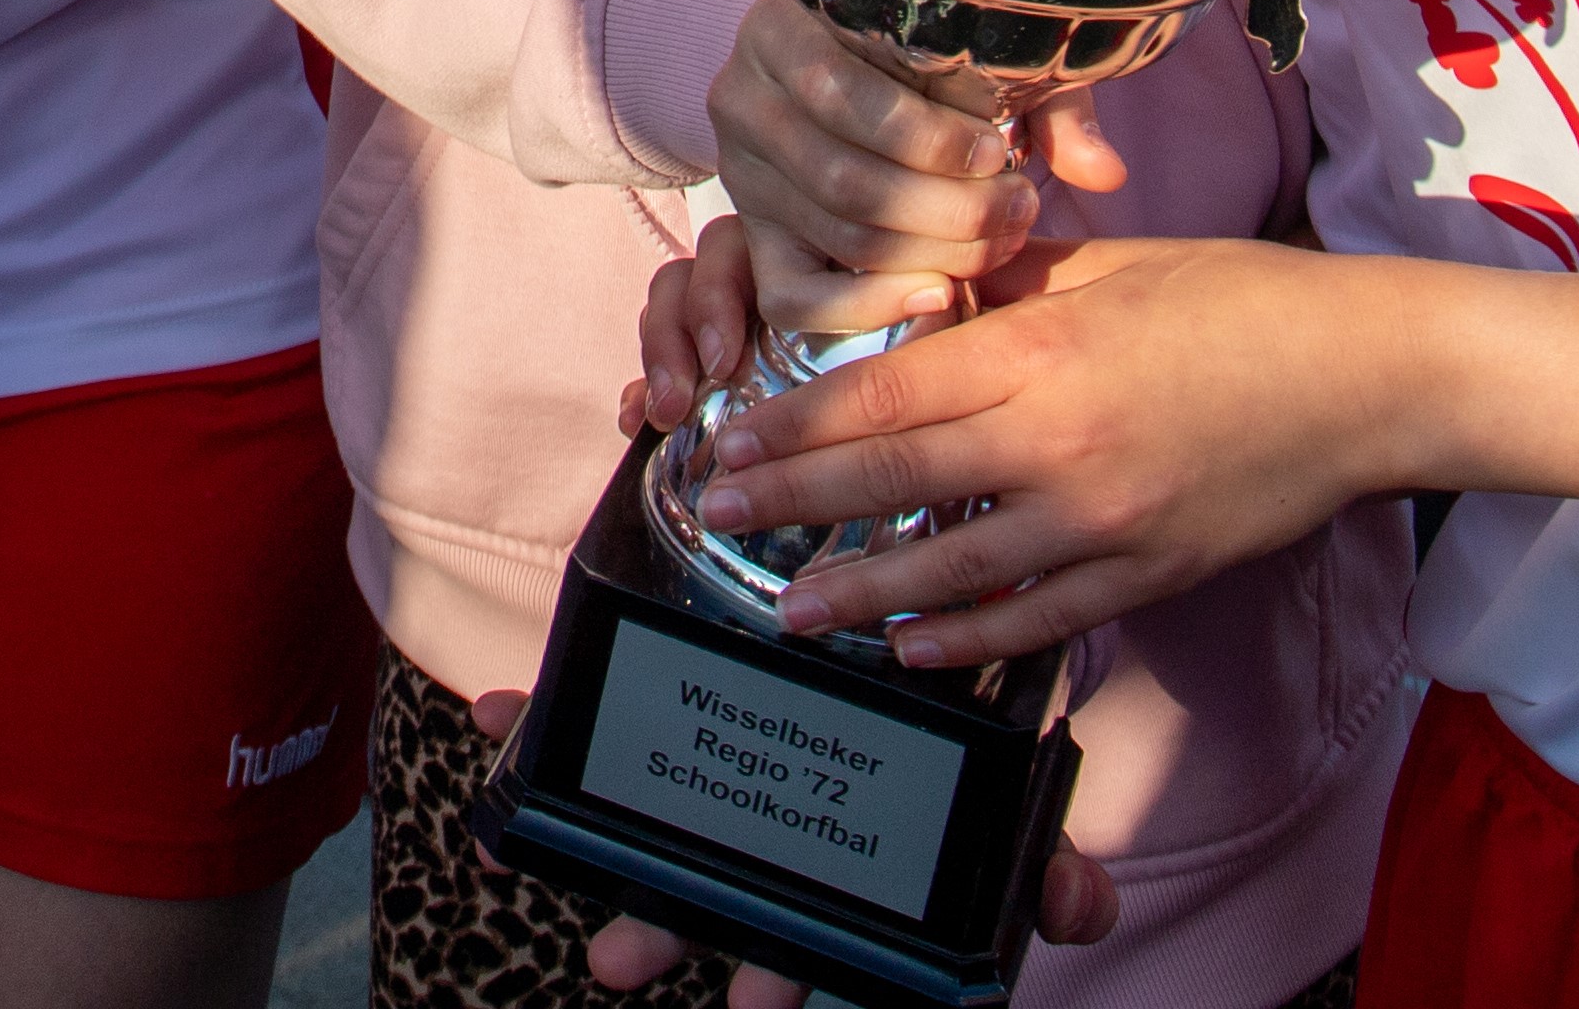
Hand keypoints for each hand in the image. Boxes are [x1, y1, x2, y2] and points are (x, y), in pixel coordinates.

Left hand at [453, 688, 1112, 999]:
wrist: (895, 610)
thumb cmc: (947, 736)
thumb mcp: (1000, 796)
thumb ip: (1036, 857)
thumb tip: (1081, 910)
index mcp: (826, 872)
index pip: (801, 941)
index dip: (778, 975)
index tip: (759, 1008)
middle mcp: (749, 839)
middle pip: (701, 901)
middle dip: (659, 932)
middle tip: (620, 962)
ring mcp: (695, 775)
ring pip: (631, 825)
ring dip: (576, 837)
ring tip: (519, 851)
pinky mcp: (655, 698)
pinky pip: (584, 716)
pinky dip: (531, 720)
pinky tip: (497, 717)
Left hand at [693, 235, 1409, 671]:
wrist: (1368, 377)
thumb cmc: (1241, 301)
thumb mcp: (1108, 266)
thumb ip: (1005, 287)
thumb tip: (921, 295)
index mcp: (1040, 349)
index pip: (883, 393)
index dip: (794, 424)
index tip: (732, 441)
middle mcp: (1058, 442)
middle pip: (894, 480)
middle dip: (794, 504)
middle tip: (720, 520)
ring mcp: (1103, 520)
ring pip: (953, 567)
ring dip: (862, 593)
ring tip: (794, 607)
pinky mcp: (1147, 572)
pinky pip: (1036, 617)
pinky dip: (967, 636)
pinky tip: (913, 645)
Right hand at [707, 0, 1123, 339]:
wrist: (846, 59)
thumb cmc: (924, 50)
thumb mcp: (985, 52)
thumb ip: (1046, 104)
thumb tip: (1104, 173)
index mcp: (780, 29)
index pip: (843, 95)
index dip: (930, 137)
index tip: (997, 152)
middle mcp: (744, 99)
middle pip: (846, 181)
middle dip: (949, 210)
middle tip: (1018, 211)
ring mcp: (743, 173)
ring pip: (838, 236)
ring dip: (933, 254)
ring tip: (998, 242)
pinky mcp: (753, 234)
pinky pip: (792, 296)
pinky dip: (866, 307)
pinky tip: (937, 294)